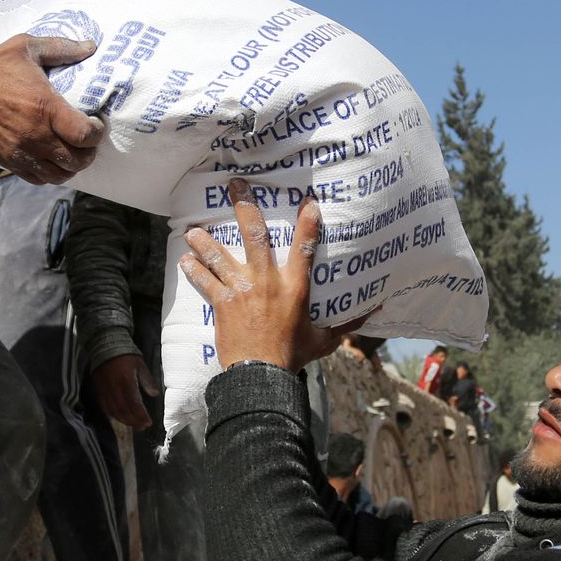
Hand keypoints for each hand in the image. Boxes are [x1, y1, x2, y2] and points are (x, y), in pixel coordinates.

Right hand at [0, 34, 100, 182]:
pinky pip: (38, 178)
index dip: (97, 133)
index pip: (85, 135)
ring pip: (59, 175)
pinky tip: (51, 159)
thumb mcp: (26, 48)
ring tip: (71, 152)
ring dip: (70, 166)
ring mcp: (21, 152)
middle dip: (88, 152)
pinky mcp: (8, 161)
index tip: (96, 124)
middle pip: (77, 160)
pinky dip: (50, 173)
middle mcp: (36, 135)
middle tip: (86, 140)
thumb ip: (61, 47)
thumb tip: (90, 45)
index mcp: (45, 108)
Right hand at [92, 354, 158, 430]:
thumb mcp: (140, 364)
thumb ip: (147, 380)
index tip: (148, 423)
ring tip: (133, 424)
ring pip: (114, 411)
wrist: (105, 345)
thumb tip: (155, 394)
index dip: (141, 416)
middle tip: (142, 426)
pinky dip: (113, 415)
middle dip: (134, 421)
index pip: (134, 404)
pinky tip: (120, 418)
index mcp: (126, 380)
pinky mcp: (98, 390)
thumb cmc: (125, 354)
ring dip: (124, 420)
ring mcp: (105, 389)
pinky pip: (105, 407)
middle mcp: (115, 387)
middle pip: (124, 411)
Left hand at [179, 178, 358, 371]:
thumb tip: (375, 311)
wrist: (261, 374)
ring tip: (192, 229)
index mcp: (294, 286)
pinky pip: (206, 281)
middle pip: (255, 236)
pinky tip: (184, 260)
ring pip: (220, 256)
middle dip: (244, 207)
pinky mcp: (223, 302)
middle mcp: (267, 281)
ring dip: (205, 241)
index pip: (304, 247)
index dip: (307, 222)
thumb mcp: (324, 340)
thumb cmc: (293, 357)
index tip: (307, 201)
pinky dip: (194, 270)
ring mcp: (242, 289)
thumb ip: (346, 323)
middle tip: (234, 185)